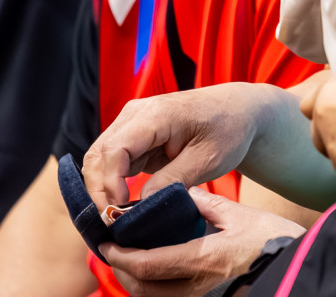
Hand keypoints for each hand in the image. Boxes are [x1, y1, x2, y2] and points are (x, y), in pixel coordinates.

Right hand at [83, 86, 264, 209]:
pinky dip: (112, 184)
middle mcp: (135, 115)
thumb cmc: (227, 130)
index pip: (115, 149)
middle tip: (111, 224)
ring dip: (102, 189)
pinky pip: (112, 162)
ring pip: (100, 159)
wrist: (237, 111)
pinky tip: (122, 207)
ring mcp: (132, 124)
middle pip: (98, 155)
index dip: (110, 183)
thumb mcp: (207, 160)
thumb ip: (172, 181)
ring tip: (114, 219)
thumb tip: (139, 205)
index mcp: (155, 115)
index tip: (119, 211)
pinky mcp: (135, 137)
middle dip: (99, 191)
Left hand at [100, 188, 303, 296]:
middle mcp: (196, 288)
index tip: (107, 244)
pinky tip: (156, 273)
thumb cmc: (273, 240)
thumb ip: (207, 204)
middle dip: (122, 272)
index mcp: (202, 260)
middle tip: (113, 252)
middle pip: (142, 290)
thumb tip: (183, 194)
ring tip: (130, 262)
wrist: (296, 270)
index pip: (147, 265)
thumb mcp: (240, 215)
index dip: (121, 257)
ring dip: (136, 283)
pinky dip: (155, 289)